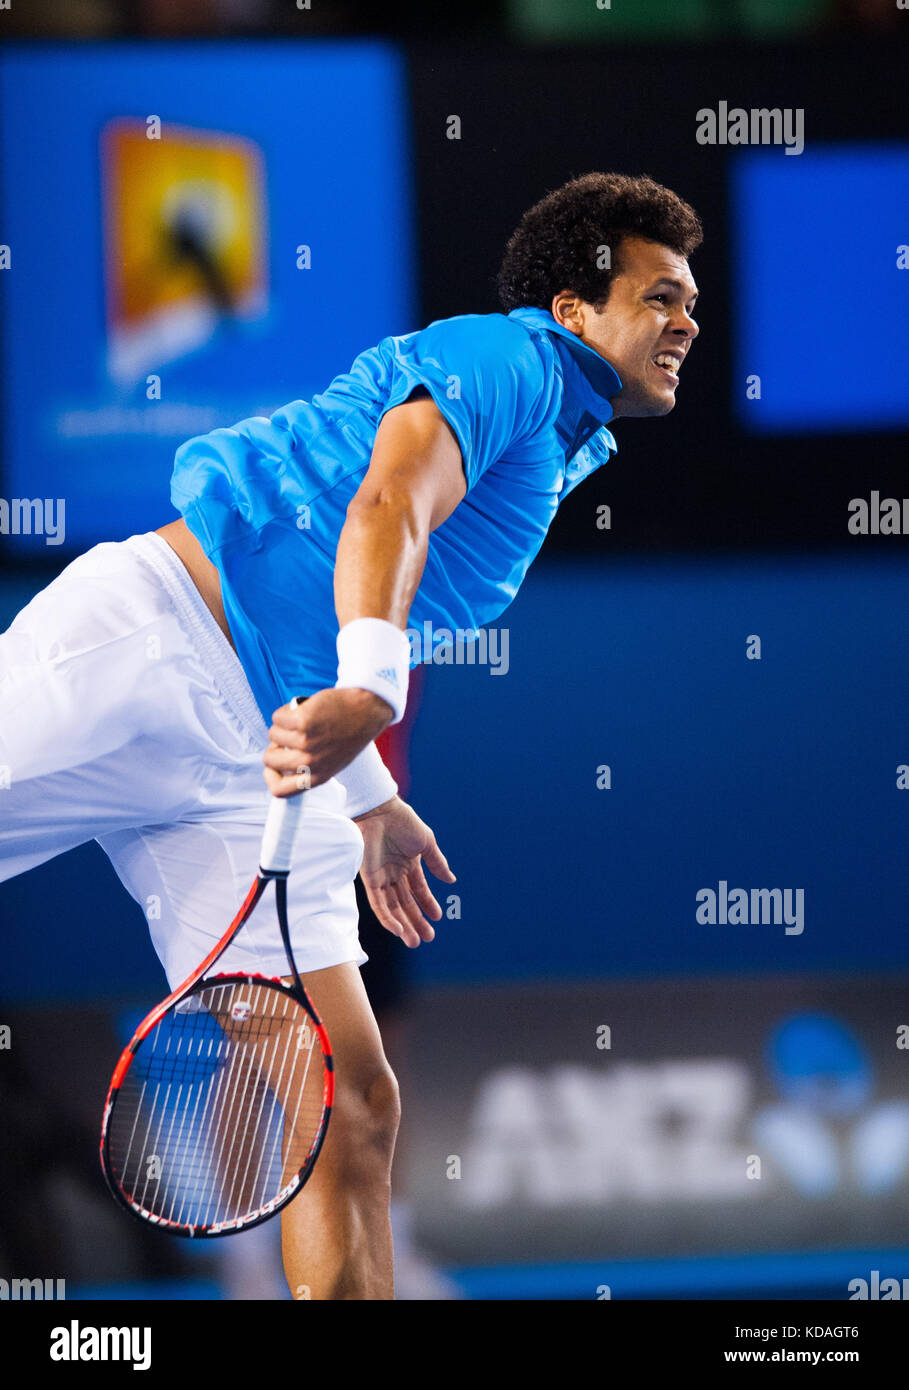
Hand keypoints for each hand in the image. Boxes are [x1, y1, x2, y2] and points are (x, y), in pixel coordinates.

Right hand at [263, 687, 391, 795]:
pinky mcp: (303, 721)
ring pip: (273, 734)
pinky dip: (285, 712)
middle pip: (269, 760)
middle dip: (273, 746)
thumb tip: (279, 762)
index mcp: (318, 776)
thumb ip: (309, 766)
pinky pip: (278, 717)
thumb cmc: (350, 733)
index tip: (272, 766)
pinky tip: (300, 709)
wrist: (367, 710)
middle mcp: (310, 762)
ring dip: (281, 725)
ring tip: (300, 720)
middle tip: (286, 736)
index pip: (280, 791)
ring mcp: (306, 742)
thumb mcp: (333, 760)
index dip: (270, 777)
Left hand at [355, 796, 455, 946]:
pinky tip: (397, 929)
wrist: (380, 811)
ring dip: (403, 925)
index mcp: (408, 864)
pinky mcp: (369, 879)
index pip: (419, 890)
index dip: (428, 904)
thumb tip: (451, 881)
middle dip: (416, 921)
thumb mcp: (426, 843)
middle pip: (405, 903)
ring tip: (413, 941)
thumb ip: (437, 863)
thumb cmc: (403, 822)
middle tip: (426, 938)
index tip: (438, 918)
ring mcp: (381, 877)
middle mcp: (394, 874)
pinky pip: (378, 903)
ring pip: (392, 908)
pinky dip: (387, 918)